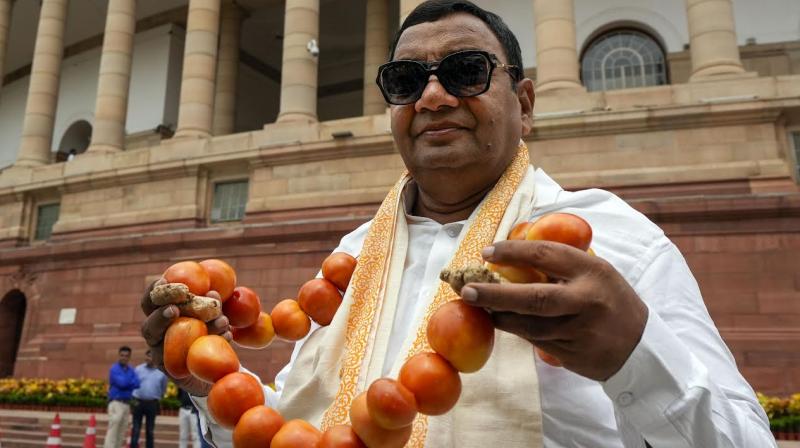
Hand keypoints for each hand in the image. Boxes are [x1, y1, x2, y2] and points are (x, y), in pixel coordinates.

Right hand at [140, 278, 231, 395]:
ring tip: (221, 321)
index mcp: (160, 316)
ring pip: (170, 346)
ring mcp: (163, 356)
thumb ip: (209, 302)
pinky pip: (189, 360)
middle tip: (175, 309)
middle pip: (149, 327)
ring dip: (196, 331)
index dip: (153, 292)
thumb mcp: (211, 311)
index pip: (149, 303)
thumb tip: (213, 292)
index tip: (163, 280)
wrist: (213, 363)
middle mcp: (156, 337)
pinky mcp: (176, 372)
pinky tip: (228, 335)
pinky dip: (210, 345)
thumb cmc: (209, 327)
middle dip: (161, 316)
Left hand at [461, 240, 647, 380]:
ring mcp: (579, 329)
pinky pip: (535, 340)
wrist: (641, 347)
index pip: (545, 255)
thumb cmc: (611, 301)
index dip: (512, 252)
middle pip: (533, 296)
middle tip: (467, 289)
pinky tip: (500, 321)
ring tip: (477, 305)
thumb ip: (564, 263)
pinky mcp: (572, 352)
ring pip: (529, 324)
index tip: (487, 252)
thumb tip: (517, 250)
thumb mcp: (597, 272)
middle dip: (495, 293)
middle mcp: (585, 299)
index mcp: (591, 270)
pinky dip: (514, 330)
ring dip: (499, 315)